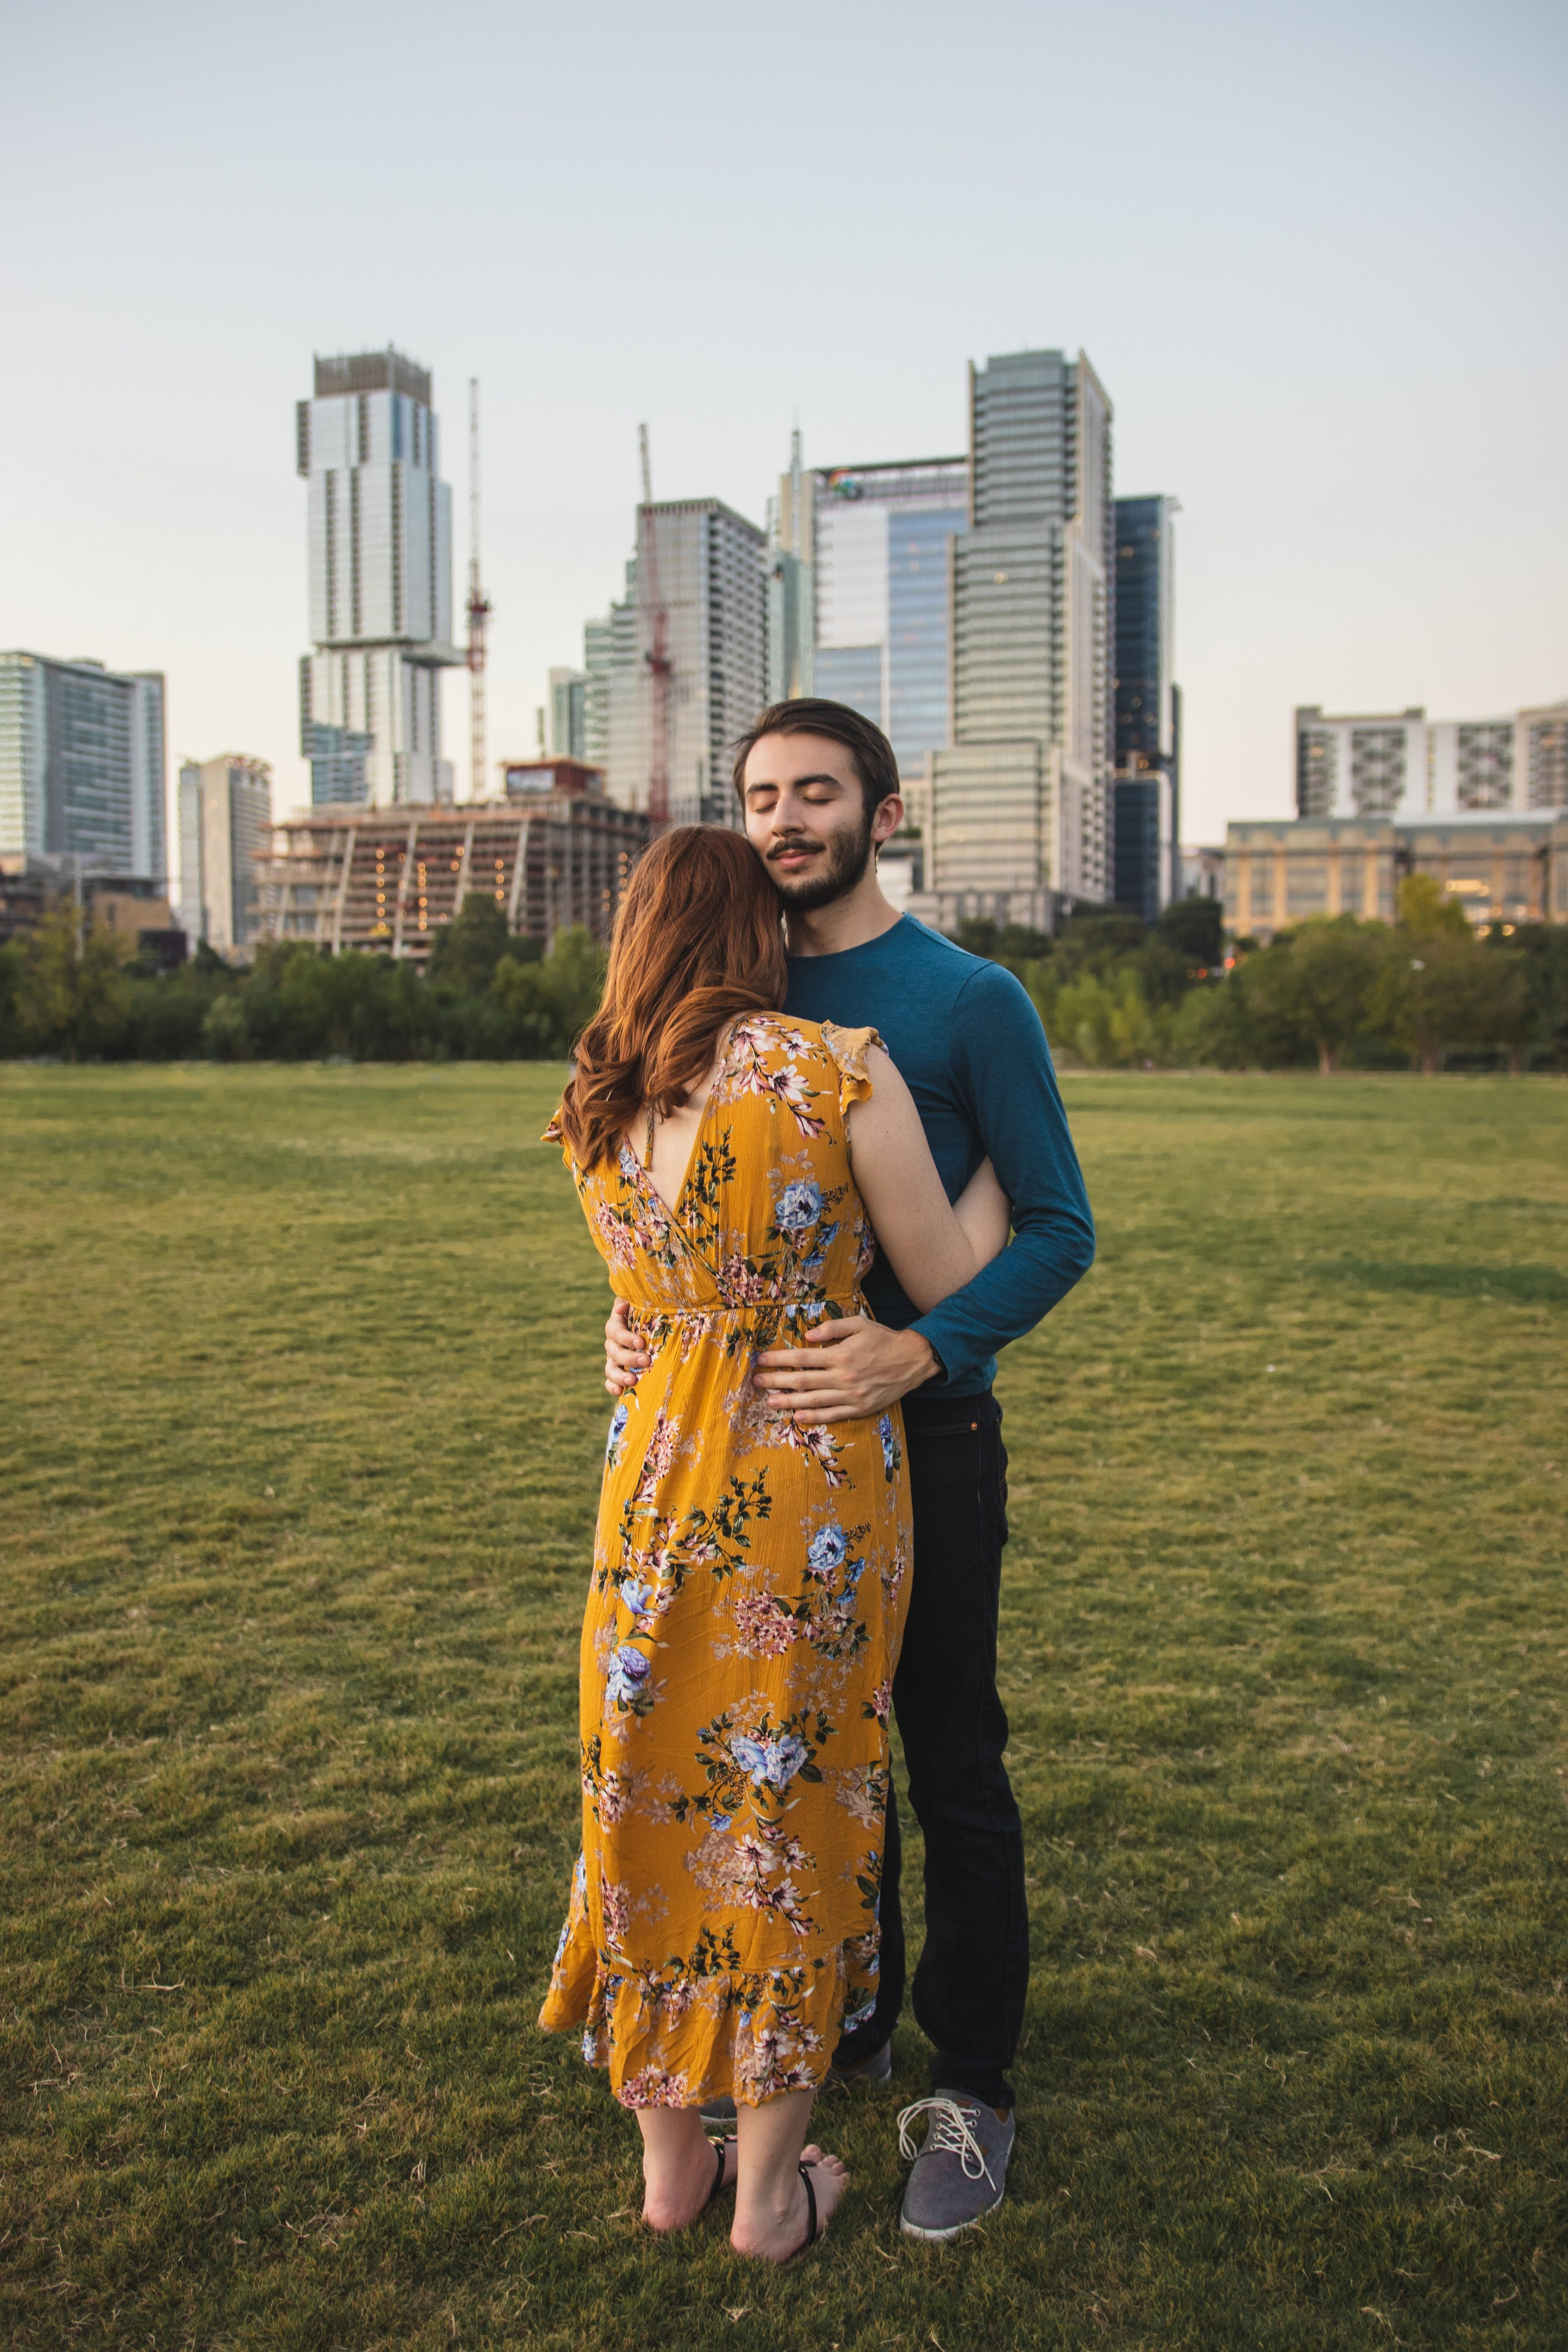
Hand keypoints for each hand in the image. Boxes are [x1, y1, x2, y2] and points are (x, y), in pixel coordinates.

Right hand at [604, 1297, 649, 1395]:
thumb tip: (621, 1305)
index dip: (626, 1337)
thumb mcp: (645, 1303)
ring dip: (620, 1375)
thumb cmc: (651, 1312)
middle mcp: (613, 1342)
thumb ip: (637, 1301)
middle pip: (614, 1351)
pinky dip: (612, 1387)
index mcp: (617, 1324)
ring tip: (632, 1380)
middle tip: (646, 1360)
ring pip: (610, 1368)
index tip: (641, 1343)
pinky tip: (619, 1392)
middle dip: (629, 1357)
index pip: (615, 1331)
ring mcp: (614, 1358)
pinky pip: (610, 1381)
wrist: (652, 1325)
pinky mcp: (617, 1371)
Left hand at [751, 1317, 937, 1423]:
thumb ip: (832, 1328)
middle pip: (802, 1381)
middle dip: (776, 1381)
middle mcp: (843, 1377)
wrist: (912, 1360)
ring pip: (813, 1401)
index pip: (801, 1358)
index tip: (761, 1360)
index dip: (779, 1360)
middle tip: (756, 1382)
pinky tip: (798, 1416)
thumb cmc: (883, 1339)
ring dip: (788, 1401)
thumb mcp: (859, 1324)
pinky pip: (832, 1415)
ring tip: (769, 1401)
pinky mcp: (860, 1408)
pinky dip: (814, 1417)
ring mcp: (851, 1396)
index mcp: (840, 1355)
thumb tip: (807, 1336)